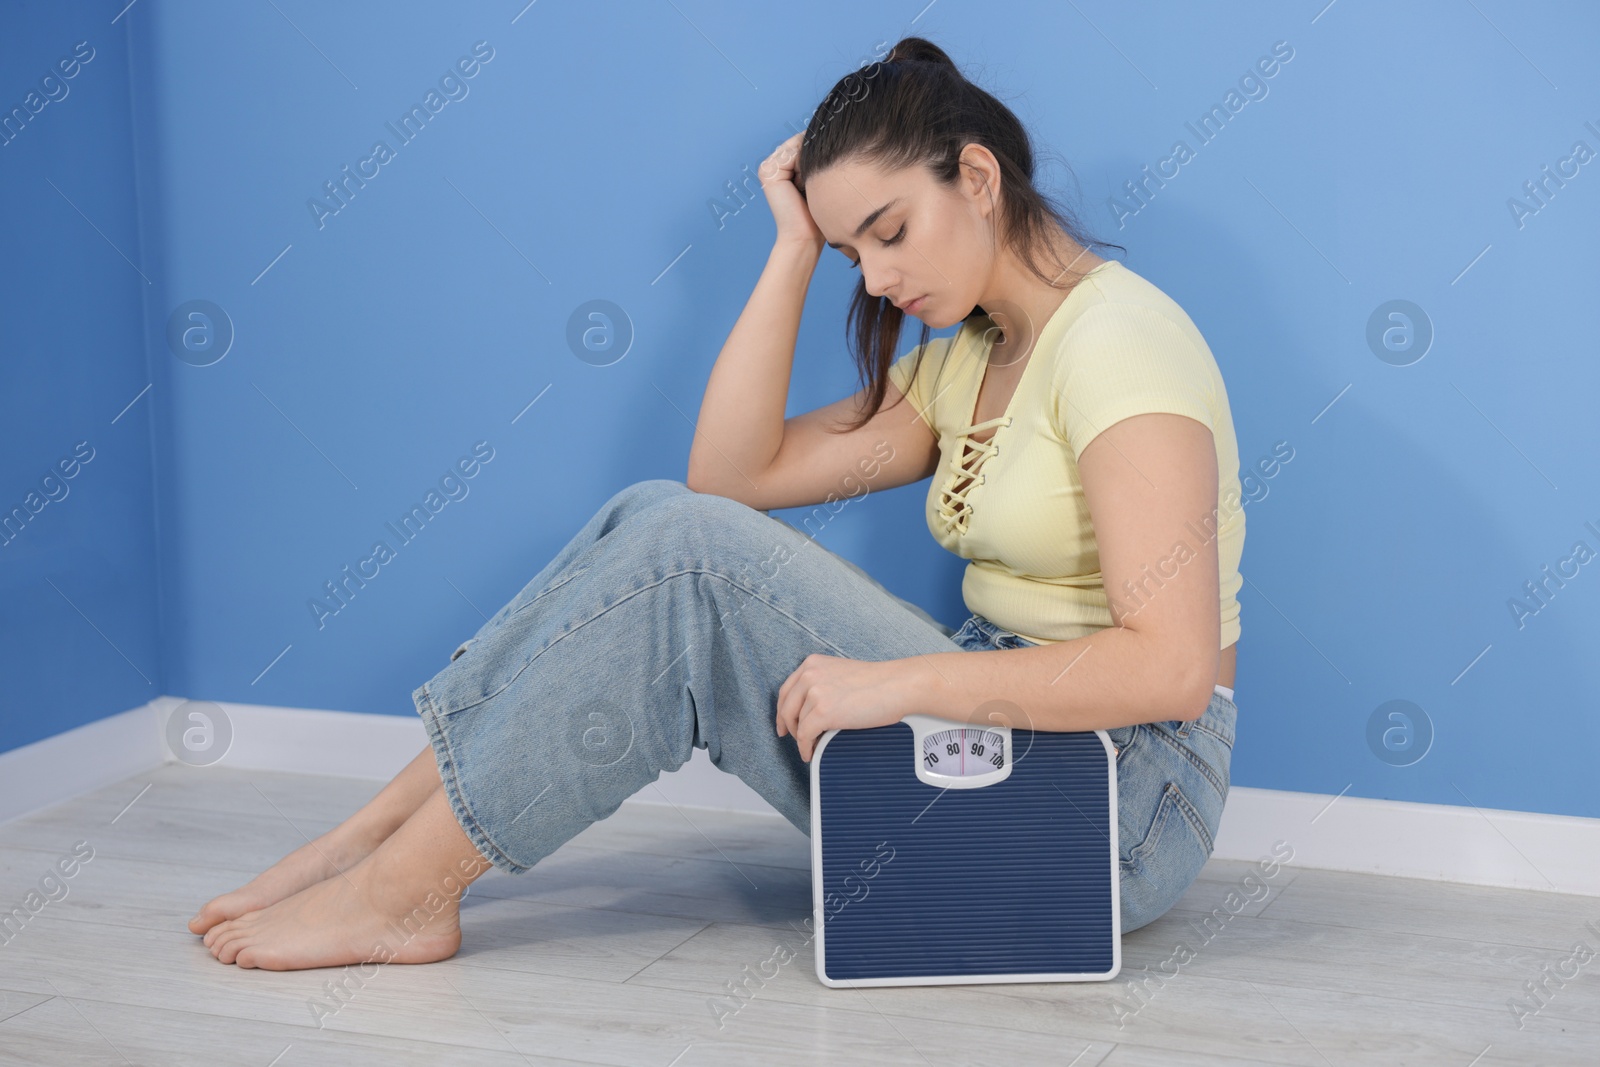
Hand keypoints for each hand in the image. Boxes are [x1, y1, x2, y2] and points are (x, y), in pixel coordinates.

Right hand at [758, 131, 823, 249]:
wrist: (805, 236)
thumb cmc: (818, 213)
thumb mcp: (820, 179)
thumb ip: (819, 156)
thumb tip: (834, 133)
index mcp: (783, 164)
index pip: (807, 141)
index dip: (823, 149)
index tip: (831, 170)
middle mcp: (773, 163)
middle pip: (803, 140)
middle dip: (818, 155)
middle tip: (818, 183)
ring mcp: (768, 166)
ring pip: (800, 145)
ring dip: (812, 163)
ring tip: (811, 186)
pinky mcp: (768, 171)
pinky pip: (794, 153)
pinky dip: (805, 166)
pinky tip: (804, 185)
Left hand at [775, 653, 910, 761]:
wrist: (897, 685)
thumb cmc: (879, 682)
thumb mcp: (841, 673)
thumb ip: (823, 683)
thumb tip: (811, 708)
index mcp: (813, 664)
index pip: (787, 690)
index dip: (783, 709)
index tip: (784, 722)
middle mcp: (809, 675)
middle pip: (786, 707)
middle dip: (787, 725)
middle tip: (790, 737)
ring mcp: (814, 693)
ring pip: (797, 724)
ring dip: (801, 739)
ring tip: (811, 746)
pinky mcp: (822, 712)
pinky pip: (805, 736)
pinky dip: (805, 748)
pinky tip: (812, 752)